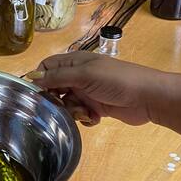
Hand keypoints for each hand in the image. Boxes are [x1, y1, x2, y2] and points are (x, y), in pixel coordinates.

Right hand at [32, 51, 169, 126]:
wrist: (148, 98)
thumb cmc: (117, 81)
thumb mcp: (85, 75)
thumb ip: (58, 77)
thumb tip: (32, 77)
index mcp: (75, 62)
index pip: (47, 66)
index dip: (40, 79)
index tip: (37, 94)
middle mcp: (79, 76)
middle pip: (55, 87)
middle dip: (55, 99)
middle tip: (59, 107)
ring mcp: (88, 92)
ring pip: (66, 104)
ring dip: (72, 111)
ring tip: (84, 113)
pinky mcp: (97, 107)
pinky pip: (80, 114)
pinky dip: (84, 118)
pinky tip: (94, 118)